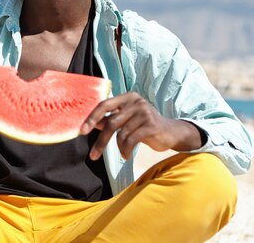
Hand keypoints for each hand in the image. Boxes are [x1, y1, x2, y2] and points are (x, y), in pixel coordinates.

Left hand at [80, 92, 201, 160]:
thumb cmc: (144, 126)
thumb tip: (90, 124)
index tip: (82, 131)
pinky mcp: (151, 125)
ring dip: (119, 147)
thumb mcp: (127, 120)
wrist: (171, 132)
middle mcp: (136, 101)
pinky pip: (131, 140)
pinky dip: (126, 150)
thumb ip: (111, 119)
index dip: (92, 118)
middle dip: (101, 141)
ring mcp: (144, 112)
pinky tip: (126, 155)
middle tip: (93, 155)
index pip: (104, 105)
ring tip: (123, 153)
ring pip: (121, 134)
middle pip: (111, 122)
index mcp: (127, 97)